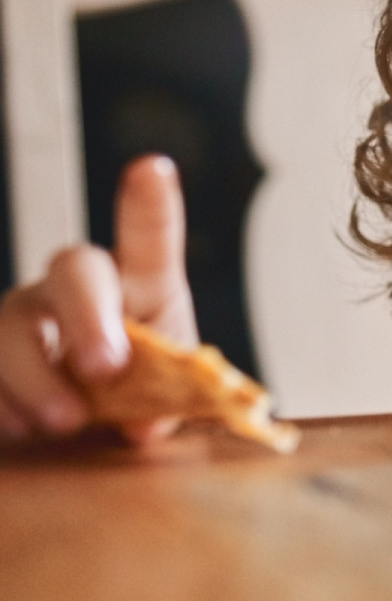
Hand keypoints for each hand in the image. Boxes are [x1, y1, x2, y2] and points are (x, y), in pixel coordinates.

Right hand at [0, 155, 196, 443]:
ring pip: (11, 322)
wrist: (90, 431)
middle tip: (106, 367)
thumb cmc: (137, 398)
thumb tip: (144, 423)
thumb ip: (167, 403)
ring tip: (64, 421)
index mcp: (142, 289)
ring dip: (35, 374)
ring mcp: (22, 318)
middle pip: (72, 269)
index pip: (148, 241)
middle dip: (87, 314)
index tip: (153, 169)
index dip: (149, 206)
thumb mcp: (167, 401)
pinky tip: (20, 428)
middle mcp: (77, 290)